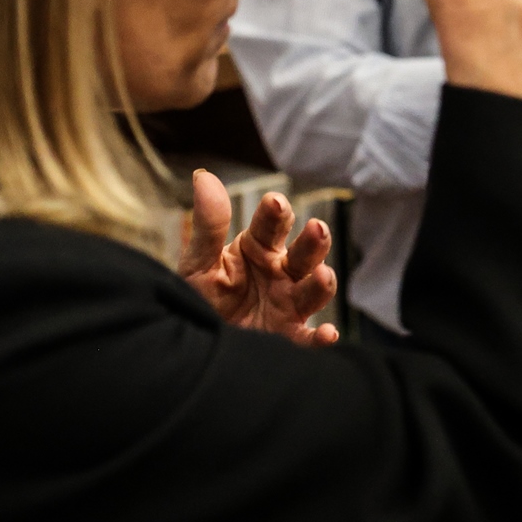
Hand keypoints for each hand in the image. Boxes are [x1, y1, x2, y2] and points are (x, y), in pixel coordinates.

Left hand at [179, 170, 339, 347]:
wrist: (194, 345)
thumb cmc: (201, 298)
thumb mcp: (199, 262)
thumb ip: (208, 224)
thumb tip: (202, 176)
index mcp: (259, 247)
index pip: (273, 223)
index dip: (276, 212)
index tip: (274, 203)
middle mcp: (281, 272)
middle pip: (306, 252)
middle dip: (314, 240)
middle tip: (317, 229)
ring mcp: (289, 303)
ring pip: (314, 289)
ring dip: (322, 282)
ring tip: (322, 275)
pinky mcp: (288, 336)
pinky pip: (308, 338)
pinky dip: (321, 337)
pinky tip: (328, 334)